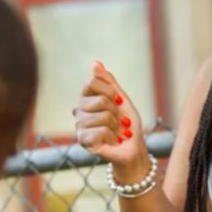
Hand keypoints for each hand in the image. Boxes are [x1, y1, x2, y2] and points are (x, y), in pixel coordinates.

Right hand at [73, 62, 149, 176]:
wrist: (132, 148)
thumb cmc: (127, 124)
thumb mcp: (121, 99)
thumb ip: (108, 81)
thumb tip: (95, 62)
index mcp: (86, 99)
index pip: (91, 83)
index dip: (110, 91)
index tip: (117, 101)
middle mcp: (79, 111)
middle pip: (99, 100)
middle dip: (114, 111)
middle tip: (117, 121)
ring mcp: (79, 127)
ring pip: (102, 116)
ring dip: (115, 126)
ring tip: (114, 133)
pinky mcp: (83, 141)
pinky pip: (99, 131)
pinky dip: (111, 137)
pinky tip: (110, 142)